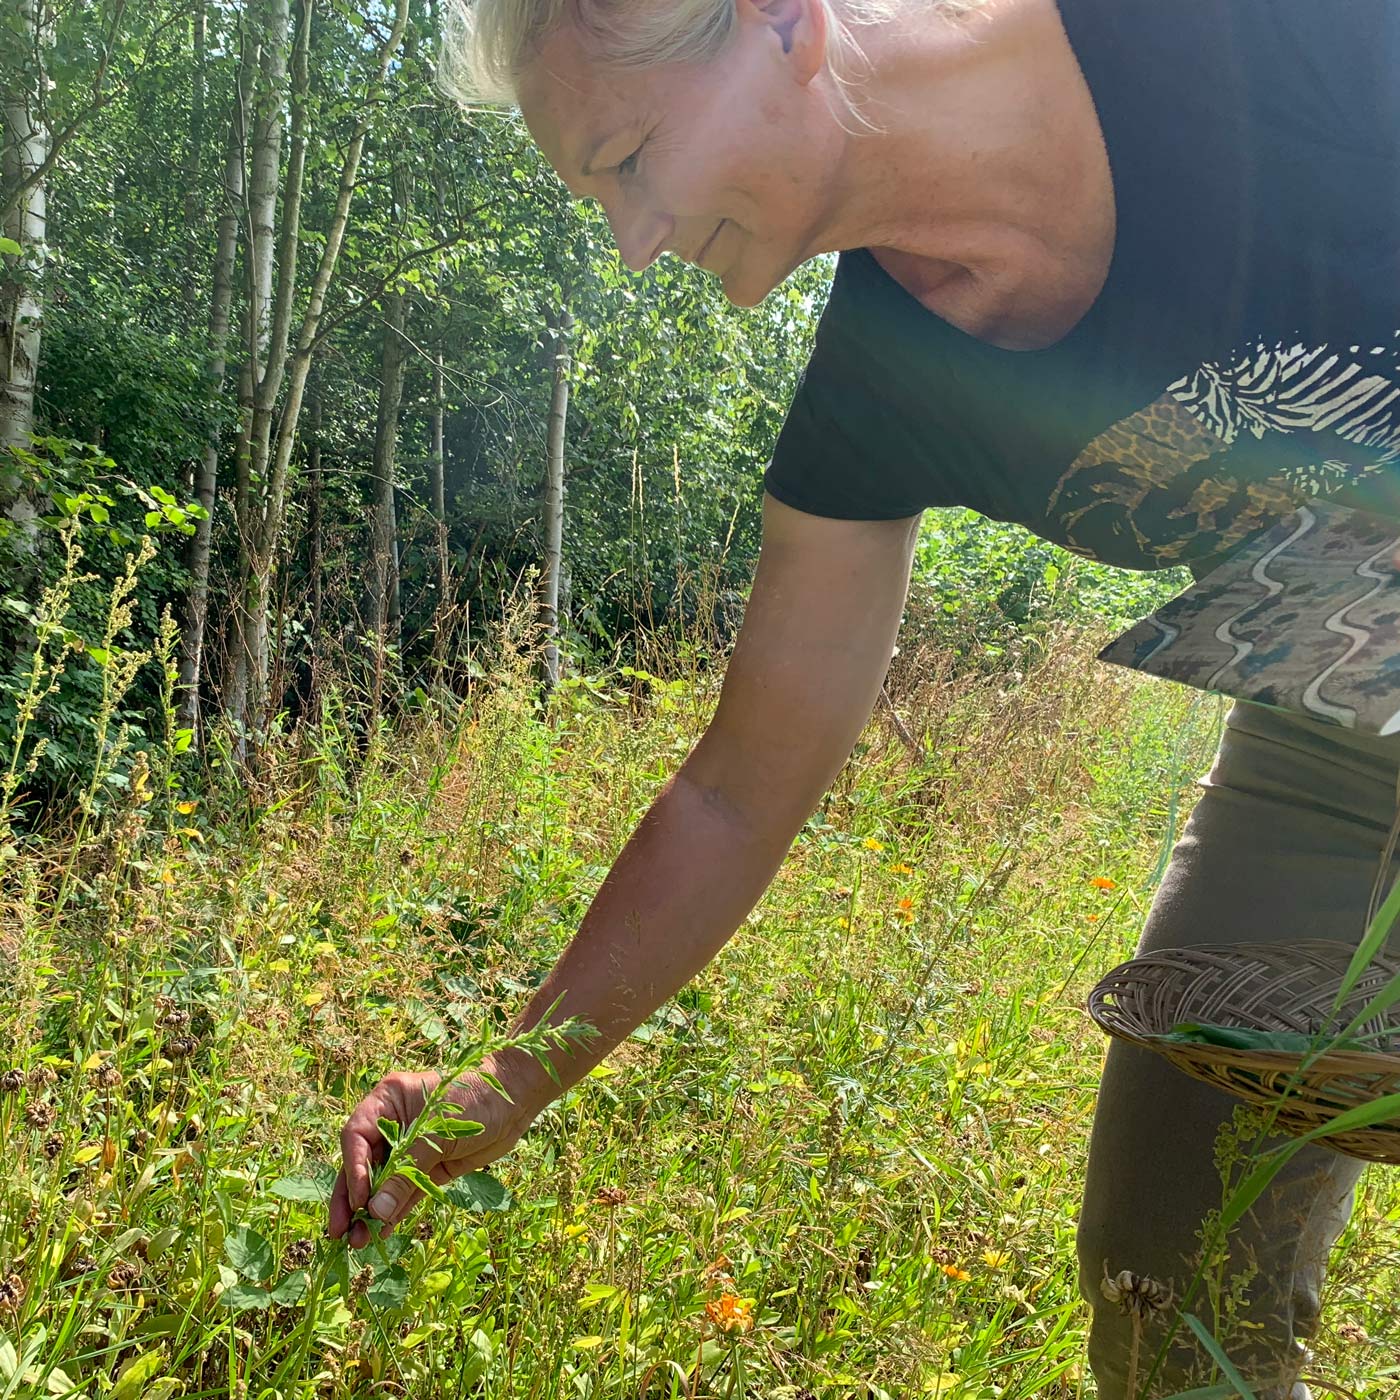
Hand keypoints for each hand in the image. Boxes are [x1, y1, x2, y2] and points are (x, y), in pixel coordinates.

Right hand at [327, 1058, 542, 1248]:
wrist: (516, 1099)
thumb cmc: (476, 1098)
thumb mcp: (438, 1133)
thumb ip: (407, 1172)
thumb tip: (376, 1213)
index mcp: (388, 1101)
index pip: (356, 1137)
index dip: (353, 1170)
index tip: (358, 1200)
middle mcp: (393, 1124)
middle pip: (362, 1164)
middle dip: (351, 1198)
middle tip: (339, 1232)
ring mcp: (410, 1148)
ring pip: (382, 1183)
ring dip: (370, 1212)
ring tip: (358, 1242)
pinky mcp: (428, 1168)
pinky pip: (405, 1193)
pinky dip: (393, 1212)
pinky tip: (381, 1232)